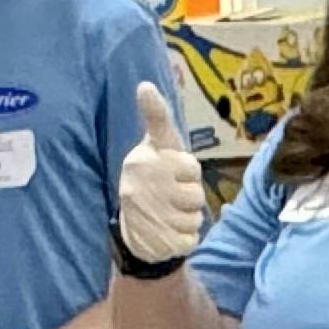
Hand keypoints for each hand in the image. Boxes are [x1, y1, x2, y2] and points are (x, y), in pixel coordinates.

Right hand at [117, 81, 207, 270]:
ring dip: (189, 219)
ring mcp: (146, 217)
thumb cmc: (155, 175)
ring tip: (170, 214)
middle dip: (190, 197)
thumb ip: (156, 116)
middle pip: (195, 195)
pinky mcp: (155, 243)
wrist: (133, 227)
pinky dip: (185, 239)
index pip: (191, 168)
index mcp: (143, 161)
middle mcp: (140, 188)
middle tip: (173, 196)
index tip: (174, 172)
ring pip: (195, 219)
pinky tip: (169, 232)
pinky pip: (190, 240)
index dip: (189, 172)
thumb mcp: (158, 143)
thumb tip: (145, 85)